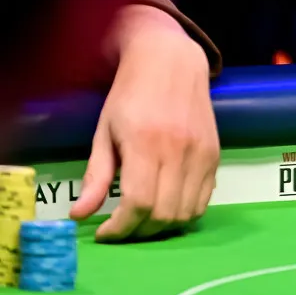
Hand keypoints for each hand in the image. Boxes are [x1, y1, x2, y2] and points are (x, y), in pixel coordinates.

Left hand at [71, 4, 218, 240]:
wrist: (172, 62)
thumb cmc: (130, 94)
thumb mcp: (104, 132)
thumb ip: (96, 175)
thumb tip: (80, 215)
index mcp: (146, 144)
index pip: (138, 203)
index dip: (120, 228)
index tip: (106, 233)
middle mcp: (179, 151)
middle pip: (164, 214)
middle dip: (139, 231)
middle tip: (122, 228)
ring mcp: (202, 154)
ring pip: (186, 212)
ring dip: (163, 226)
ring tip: (144, 219)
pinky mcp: (215, 155)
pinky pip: (203, 200)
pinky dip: (185, 213)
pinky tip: (166, 206)